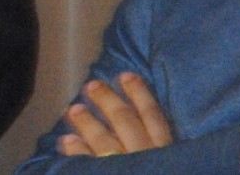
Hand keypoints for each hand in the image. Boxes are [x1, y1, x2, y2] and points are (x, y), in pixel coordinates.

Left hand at [58, 72, 172, 156]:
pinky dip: (78, 151)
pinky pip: (90, 165)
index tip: (126, 74)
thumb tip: (146, 118)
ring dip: (88, 122)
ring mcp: (126, 167)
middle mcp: (145, 155)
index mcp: (164, 150)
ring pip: (105, 141)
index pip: (153, 116)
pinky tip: (66, 140)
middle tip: (92, 84)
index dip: (140, 94)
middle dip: (108, 101)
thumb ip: (160, 142)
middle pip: (125, 122)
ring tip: (74, 109)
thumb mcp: (173, 159)